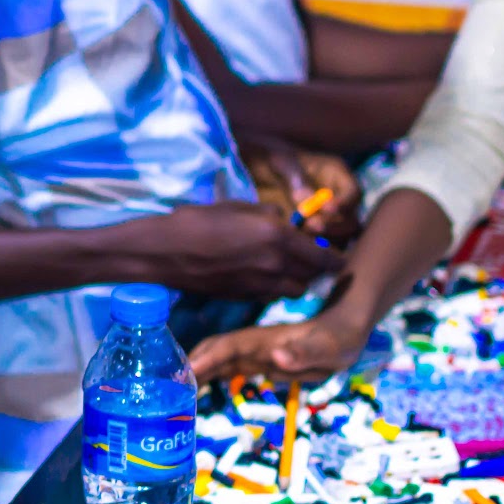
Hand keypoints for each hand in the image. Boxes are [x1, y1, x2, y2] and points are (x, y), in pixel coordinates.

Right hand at [145, 201, 343, 299]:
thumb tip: (285, 221)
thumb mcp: (238, 206)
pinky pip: (273, 295)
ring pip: (295, 290)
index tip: (337, 257)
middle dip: (315, 269)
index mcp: (279, 237)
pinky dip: (275, 287)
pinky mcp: (245, 297)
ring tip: (284, 268)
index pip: (325, 257)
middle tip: (309, 258)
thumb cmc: (199, 220)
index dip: (336, 259)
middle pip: (313, 277)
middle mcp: (276, 265)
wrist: (165, 251)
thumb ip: (270, 215)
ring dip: (296, 280)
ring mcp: (261, 285)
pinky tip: (261, 275)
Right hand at [189, 309, 371, 383]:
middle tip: (164, 385)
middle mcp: (252, 346)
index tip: (183, 372)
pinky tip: (198, 388)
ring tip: (171, 390)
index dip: (204, 358)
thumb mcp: (327, 347)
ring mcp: (253, 354)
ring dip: (196, 372)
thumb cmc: (339, 337)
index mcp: (262, 340)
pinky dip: (211, 377)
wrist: (346, 330)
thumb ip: (302, 352)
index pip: (225, 347)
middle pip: (213, 352)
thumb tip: (275, 356)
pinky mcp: (259, 363)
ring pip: (217, 362)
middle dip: (189, 364)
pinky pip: (229, 370)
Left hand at [243, 139, 361, 242]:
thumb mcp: (284, 162)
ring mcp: (327, 217)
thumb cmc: (274, 158)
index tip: (329, 209)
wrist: (259, 167)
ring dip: (324, 240)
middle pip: (351, 220)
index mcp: (337, 176)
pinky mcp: (313, 231)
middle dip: (335, 226)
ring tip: (301, 234)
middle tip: (312, 226)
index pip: (354, 193)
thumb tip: (307, 201)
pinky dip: (311, 246)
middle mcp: (338, 199)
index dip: (346, 203)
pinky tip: (295, 241)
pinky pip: (321, 244)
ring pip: (339, 237)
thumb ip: (297, 180)